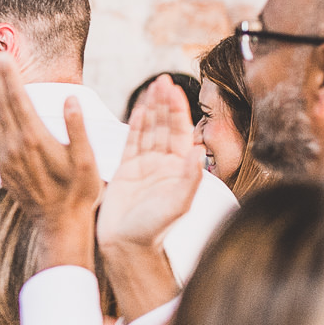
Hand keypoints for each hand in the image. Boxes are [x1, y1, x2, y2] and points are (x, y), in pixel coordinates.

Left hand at [0, 54, 98, 266]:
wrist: (58, 224)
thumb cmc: (79, 193)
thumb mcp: (86, 162)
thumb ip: (77, 129)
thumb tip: (70, 99)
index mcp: (35, 141)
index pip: (18, 100)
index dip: (9, 77)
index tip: (3, 55)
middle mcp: (15, 147)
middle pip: (2, 104)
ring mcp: (6, 157)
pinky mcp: (2, 166)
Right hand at [99, 75, 201, 249]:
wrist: (126, 245)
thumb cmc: (153, 229)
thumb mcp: (177, 204)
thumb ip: (188, 177)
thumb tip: (196, 150)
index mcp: (178, 169)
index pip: (179, 133)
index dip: (177, 111)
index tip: (174, 91)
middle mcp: (164, 164)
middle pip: (164, 126)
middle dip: (164, 103)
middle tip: (163, 80)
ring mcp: (145, 165)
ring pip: (149, 130)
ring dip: (151, 108)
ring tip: (154, 86)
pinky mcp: (126, 170)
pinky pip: (131, 141)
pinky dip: (135, 123)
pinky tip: (139, 107)